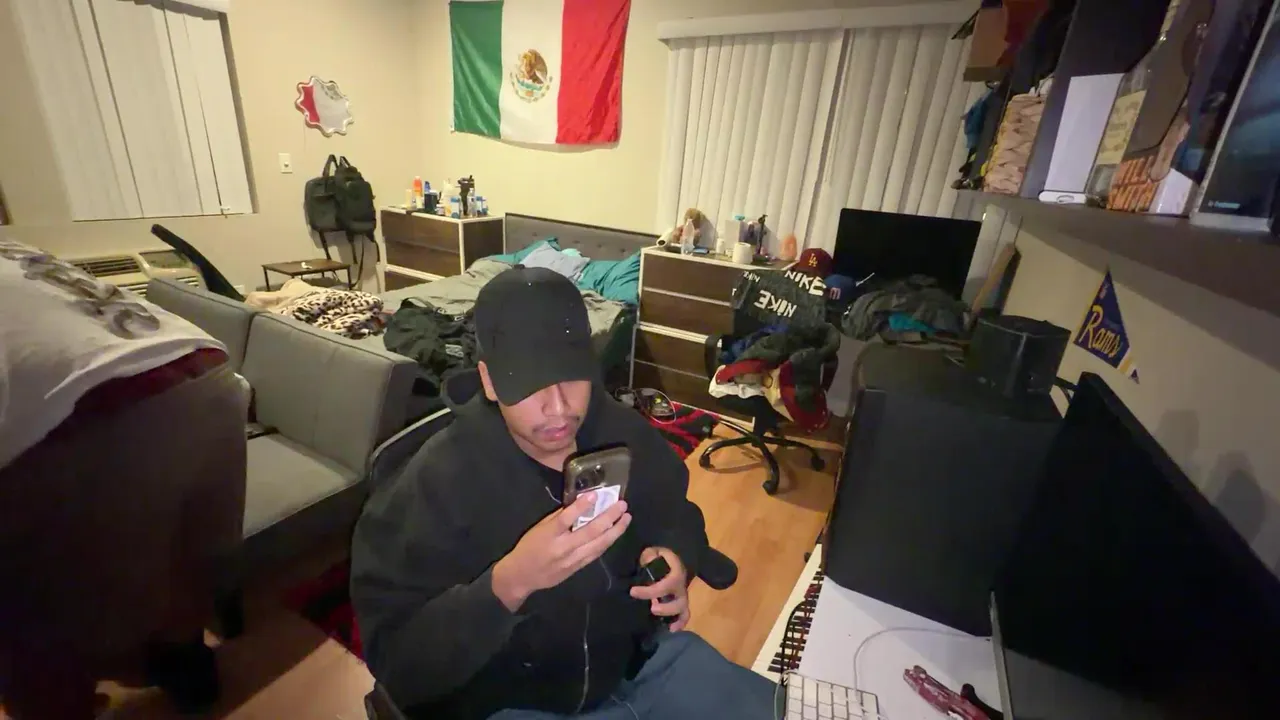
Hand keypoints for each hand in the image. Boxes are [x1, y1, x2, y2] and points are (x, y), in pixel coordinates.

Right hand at [491, 493, 630, 611]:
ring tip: (626, 519)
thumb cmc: (529, 547)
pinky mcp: (577, 568)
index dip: (581, 506)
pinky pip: (596, 554)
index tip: (595, 494)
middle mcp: (563, 548)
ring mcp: (572, 560)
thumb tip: (579, 503)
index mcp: (549, 535)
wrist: (522, 576)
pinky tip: (616, 533)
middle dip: (609, 518)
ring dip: (615, 531)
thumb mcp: (539, 528)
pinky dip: (607, 543)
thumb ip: (558, 517)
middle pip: (590, 532)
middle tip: (622, 505)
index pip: (566, 518)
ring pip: (599, 545)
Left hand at [630, 547, 690, 630]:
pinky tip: (670, 630)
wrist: (666, 560)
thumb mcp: (651, 552)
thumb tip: (646, 562)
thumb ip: (648, 556)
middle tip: (652, 608)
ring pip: (682, 610)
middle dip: (665, 607)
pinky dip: (679, 623)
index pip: (666, 584)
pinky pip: (684, 616)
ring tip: (658, 620)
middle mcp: (680, 586)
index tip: (633, 591)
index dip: (650, 591)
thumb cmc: (658, 557)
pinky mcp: (679, 604)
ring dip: (671, 616)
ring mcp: (681, 597)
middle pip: (679, 601)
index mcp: (675, 572)